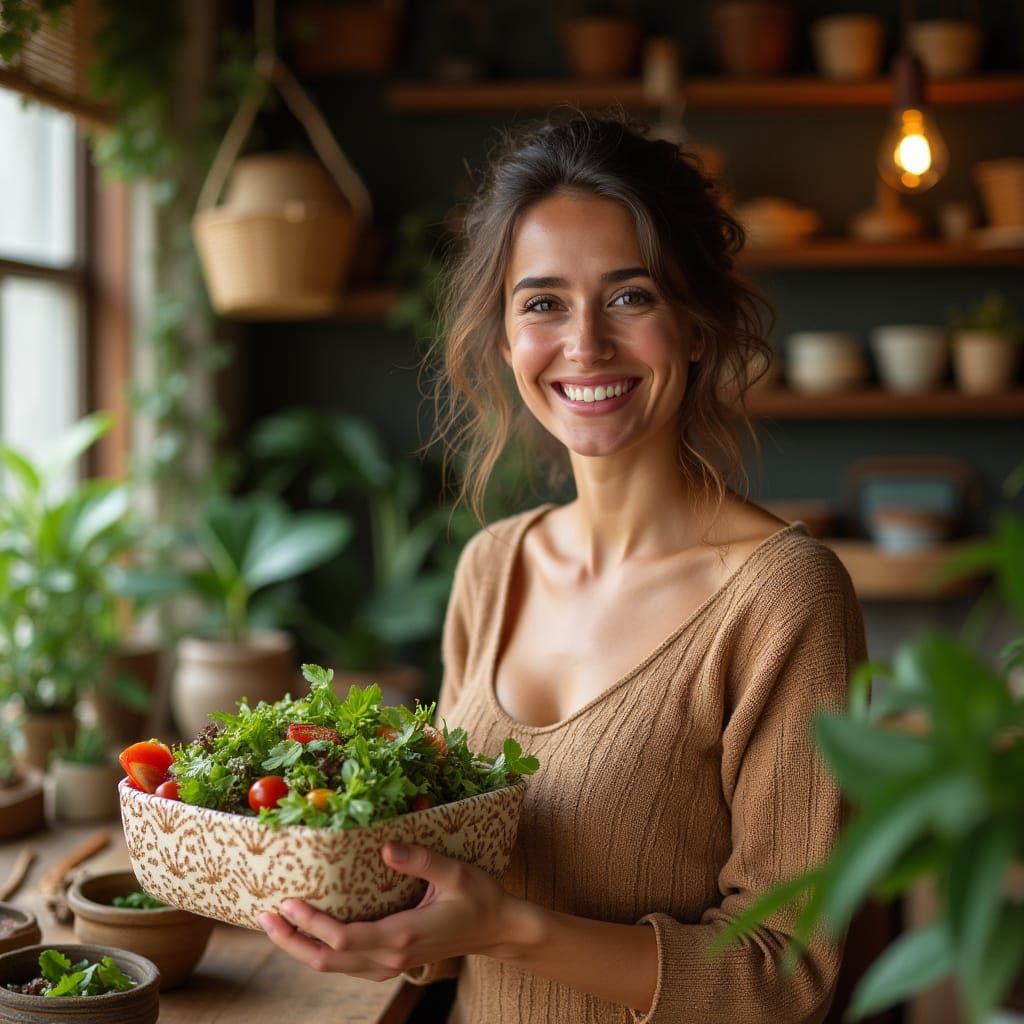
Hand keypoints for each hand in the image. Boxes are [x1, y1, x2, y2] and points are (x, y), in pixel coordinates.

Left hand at [258, 842, 524, 979]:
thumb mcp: (455, 871)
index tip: (287, 903)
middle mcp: (391, 957)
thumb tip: (385, 846)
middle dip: (291, 940)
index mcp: (401, 936)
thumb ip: (420, 859)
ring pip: (334, 967)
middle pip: (327, 960)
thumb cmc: (478, 897)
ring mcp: (391, 966)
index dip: (310, 924)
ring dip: (302, 948)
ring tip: (276, 923)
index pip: (342, 938)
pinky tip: (311, 935)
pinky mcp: (393, 964)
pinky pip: (347, 965)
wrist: (497, 929)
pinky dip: (322, 952)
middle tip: (264, 916)